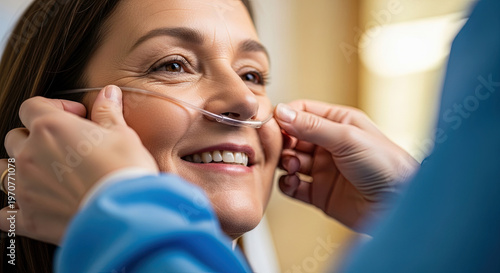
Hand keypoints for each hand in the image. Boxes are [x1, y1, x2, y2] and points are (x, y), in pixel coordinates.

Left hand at [0, 85, 157, 244]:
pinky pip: (3, 216)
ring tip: (39, 175)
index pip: (32, 106)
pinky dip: (9, 211)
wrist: (124, 212)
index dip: (53, 106)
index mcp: (51, 127)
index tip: (76, 115)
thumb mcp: (123, 134)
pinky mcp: (29, 218)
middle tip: (60, 147)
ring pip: (2, 172)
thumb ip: (108, 112)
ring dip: (17, 170)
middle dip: (33, 138)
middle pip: (14, 137)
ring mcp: (25, 187)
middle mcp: (30, 154)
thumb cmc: (125, 170)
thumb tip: (108, 92)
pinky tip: (22, 209)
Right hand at [274, 100, 418, 230]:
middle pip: (291, 137)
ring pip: (289, 161)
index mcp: (338, 123)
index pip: (302, 112)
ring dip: (285, 162)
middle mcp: (328, 145)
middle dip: (282, 142)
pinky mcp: (318, 193)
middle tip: (280, 147)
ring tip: (294, 166)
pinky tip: (293, 182)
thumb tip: (282, 112)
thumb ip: (312, 126)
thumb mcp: (347, 137)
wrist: (397, 204)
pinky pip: (292, 186)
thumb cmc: (385, 165)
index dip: (285, 117)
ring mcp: (322, 169)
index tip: (271, 123)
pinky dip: (287, 184)